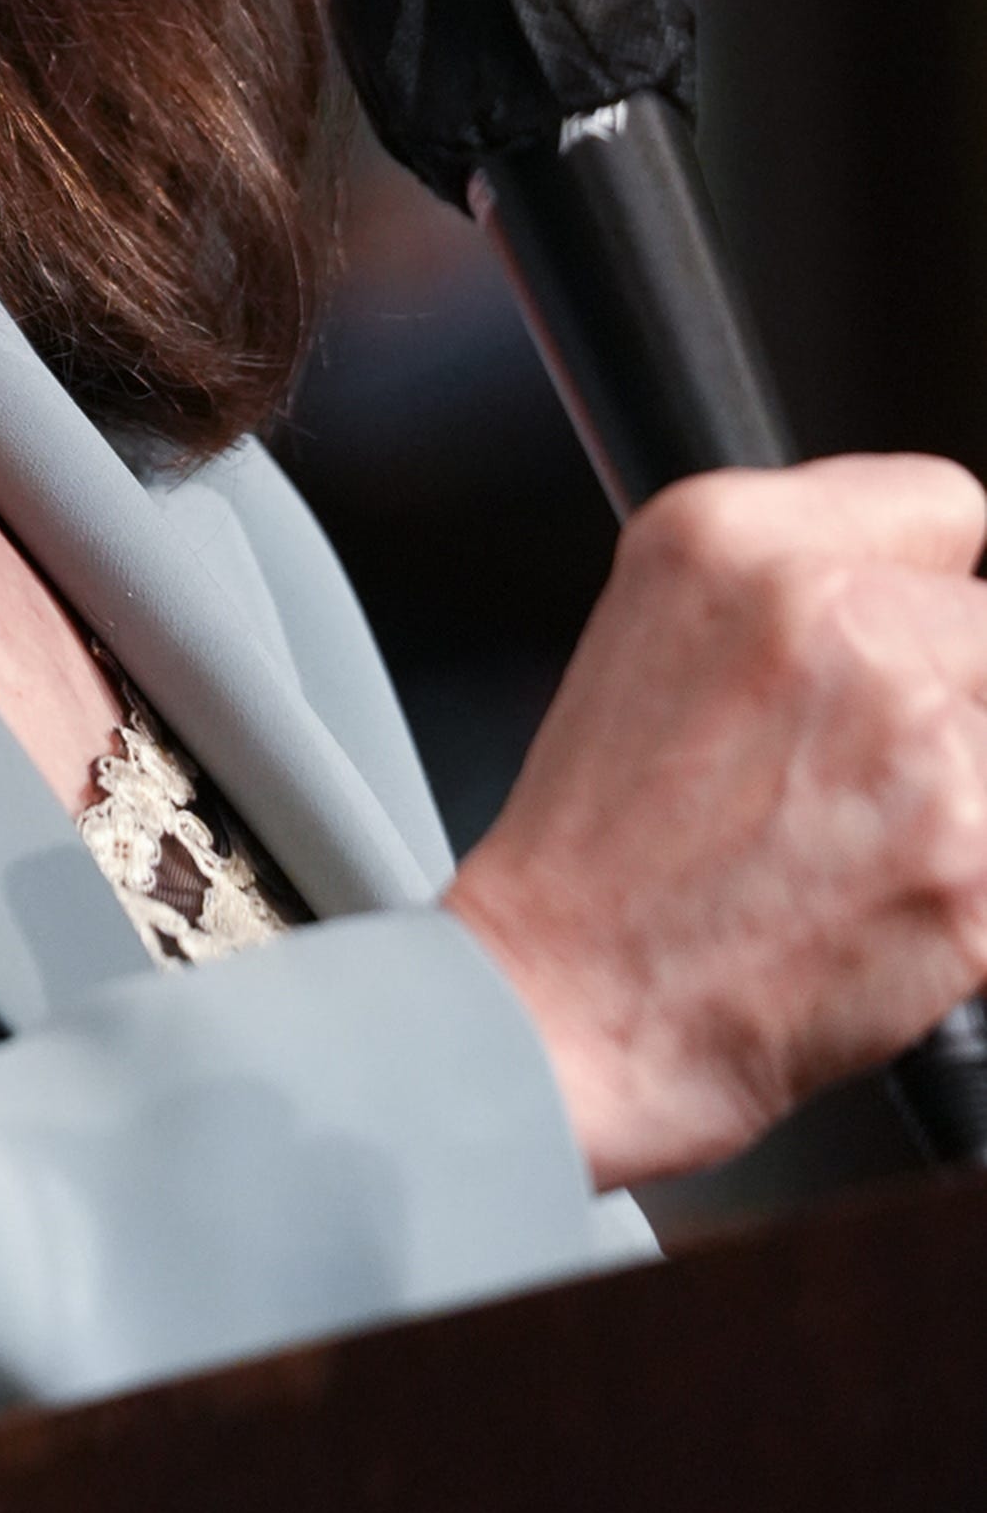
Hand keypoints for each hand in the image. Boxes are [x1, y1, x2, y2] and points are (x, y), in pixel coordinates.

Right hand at [444, 454, 986, 1188]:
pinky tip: (878, 905)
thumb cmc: (599, 851)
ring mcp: (911, 733)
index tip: (899, 653)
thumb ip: (800, 580)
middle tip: (854, 779)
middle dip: (951, 702)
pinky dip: (967, 887)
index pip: (946, 505)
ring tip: (856, 846)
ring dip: (962, 799)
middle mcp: (829, 613)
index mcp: (731, 538)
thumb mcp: (651, 631)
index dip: (922, 591)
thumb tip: (938, 586)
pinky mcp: (968, 856)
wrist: (564, 1007)